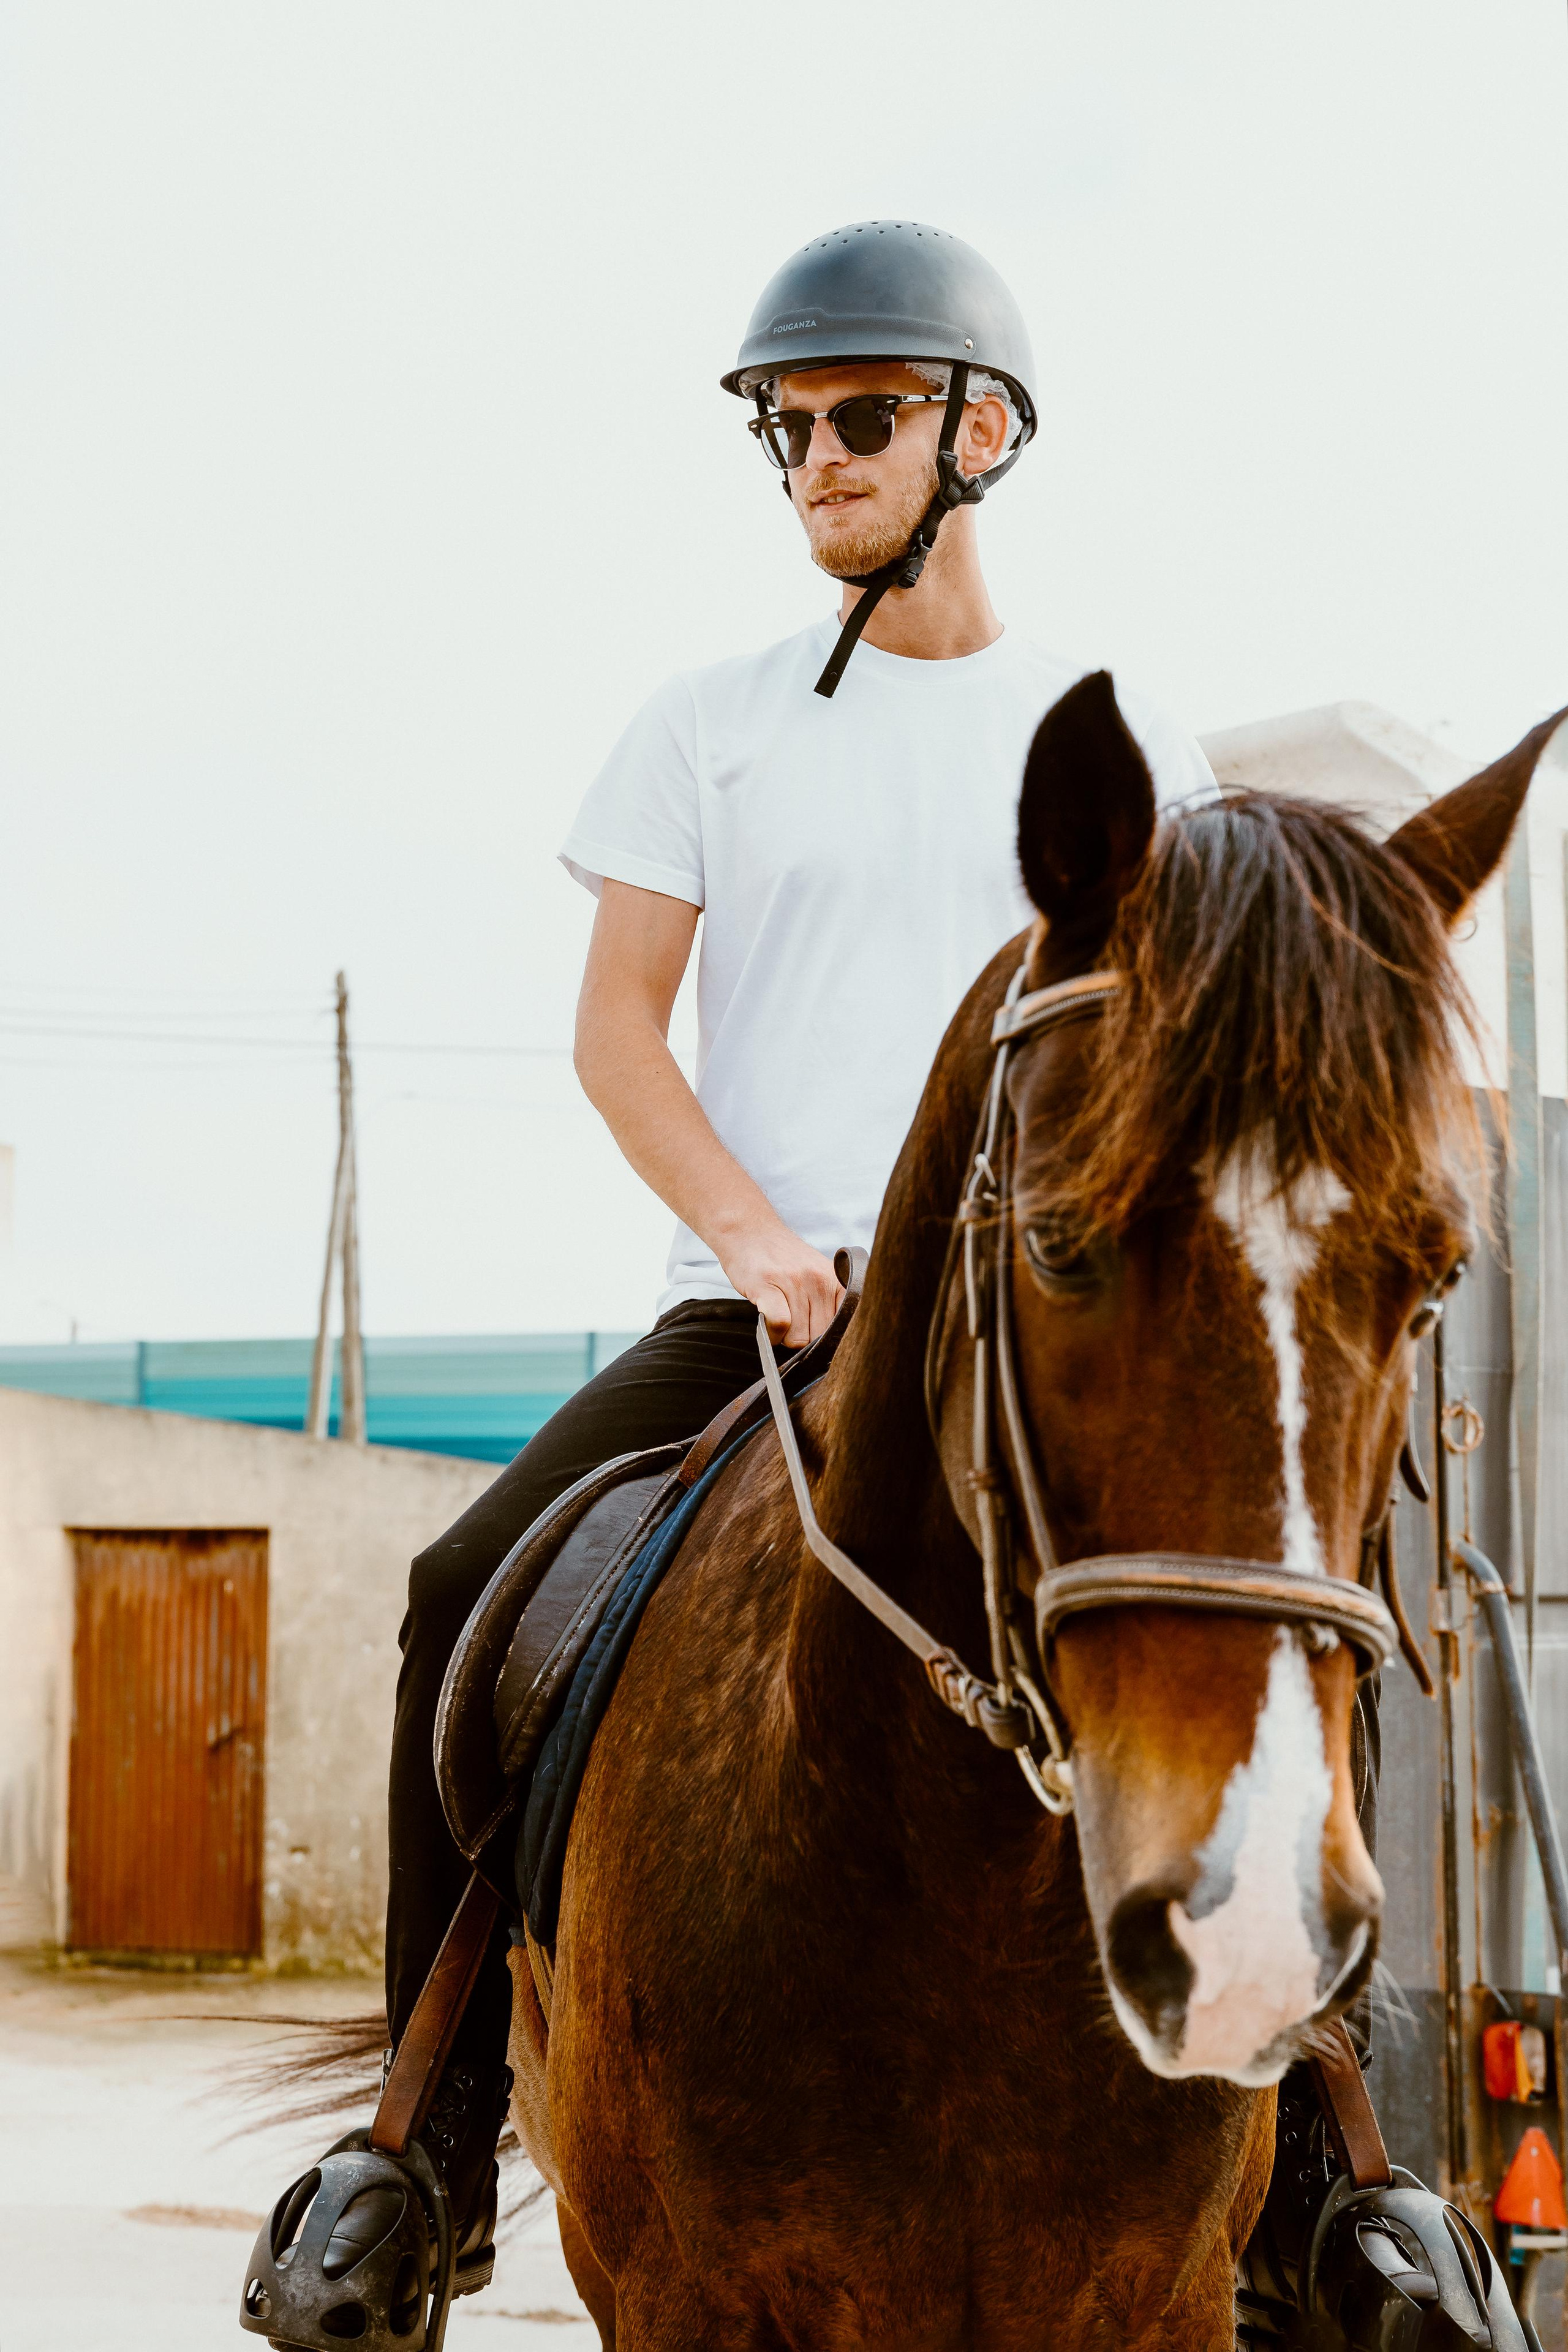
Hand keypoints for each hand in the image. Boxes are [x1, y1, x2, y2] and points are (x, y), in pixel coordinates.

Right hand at [718, 1224, 842, 1346]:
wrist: (749, 1230)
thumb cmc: (781, 1260)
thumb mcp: (815, 1276)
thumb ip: (827, 1306)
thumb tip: (828, 1345)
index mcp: (835, 1281)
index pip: (844, 1328)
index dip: (828, 1341)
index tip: (815, 1338)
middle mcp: (819, 1280)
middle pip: (818, 1337)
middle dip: (802, 1338)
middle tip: (789, 1321)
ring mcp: (794, 1281)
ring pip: (798, 1336)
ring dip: (783, 1336)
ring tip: (776, 1315)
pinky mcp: (768, 1284)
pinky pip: (779, 1324)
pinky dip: (772, 1332)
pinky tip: (767, 1321)